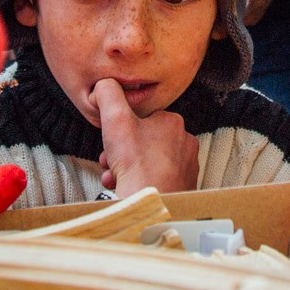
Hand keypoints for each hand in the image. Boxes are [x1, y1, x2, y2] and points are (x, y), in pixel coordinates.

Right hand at [92, 79, 197, 196]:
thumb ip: (108, 94)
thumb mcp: (116, 119)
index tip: (111, 140)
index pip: (142, 119)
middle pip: (143, 142)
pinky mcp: (183, 188)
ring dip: (126, 167)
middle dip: (121, 151)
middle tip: (110, 160)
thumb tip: (104, 85)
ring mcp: (186, 168)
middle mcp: (185, 143)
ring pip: (148, 162)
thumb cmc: (136, 164)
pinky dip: (139, 182)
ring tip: (115, 176)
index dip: (121, 128)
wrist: (151, 203)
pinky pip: (156, 180)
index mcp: (173, 123)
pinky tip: (127, 188)